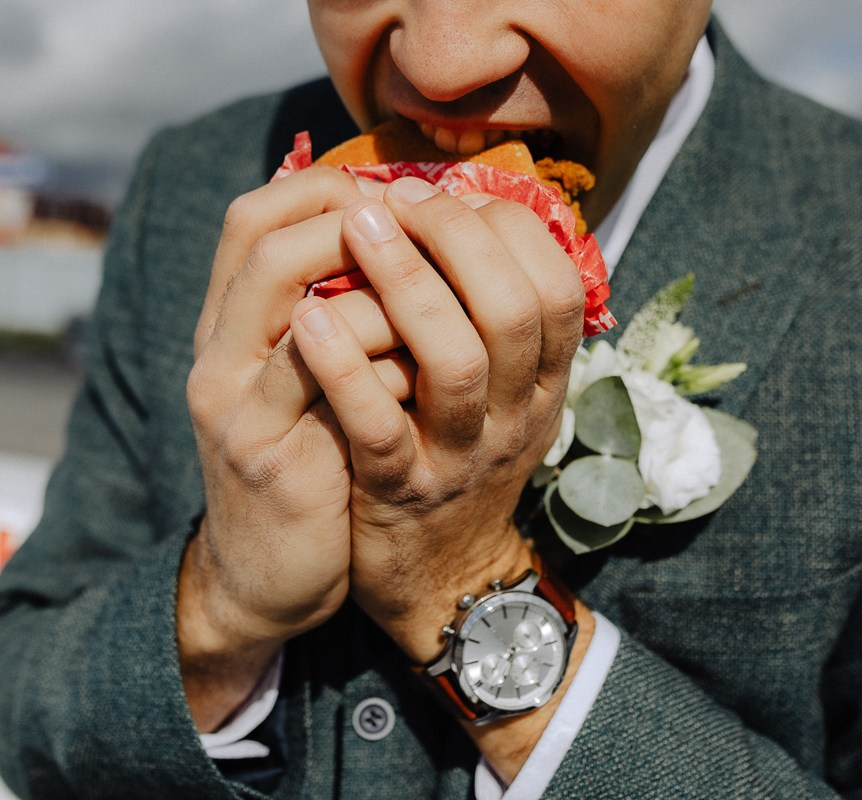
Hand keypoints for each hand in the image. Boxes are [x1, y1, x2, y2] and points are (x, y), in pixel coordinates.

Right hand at [179, 167, 410, 728]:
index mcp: (230, 325)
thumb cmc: (308, 464)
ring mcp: (234, 402)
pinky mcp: (264, 454)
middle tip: (427, 229)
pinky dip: (385, 360)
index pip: (253, 218)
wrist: (266, 575)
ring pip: (301, 304)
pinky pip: (327, 384)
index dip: (323, 188)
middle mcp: (219, 352)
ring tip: (441, 293)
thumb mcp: (311, 380)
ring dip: (385, 287)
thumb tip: (409, 245)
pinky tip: (428, 367)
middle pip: (267, 243)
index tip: (397, 194)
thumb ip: (340, 317)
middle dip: (360, 223)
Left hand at [289, 177, 586, 661]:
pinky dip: (345, 367)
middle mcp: (515, 416)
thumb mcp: (501, 395)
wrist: (439, 578)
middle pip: (513, 309)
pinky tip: (306, 318)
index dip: (503, 227)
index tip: (441, 193)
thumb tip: (463, 210)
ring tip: (356, 228)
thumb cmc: (456, 457)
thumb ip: (491, 318)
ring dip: (407, 283)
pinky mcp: (399, 491)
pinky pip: (378, 425)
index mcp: (544, 383)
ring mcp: (460, 456)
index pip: (555, 283)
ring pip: (457, 361)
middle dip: (456, 237)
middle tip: (395, 197)